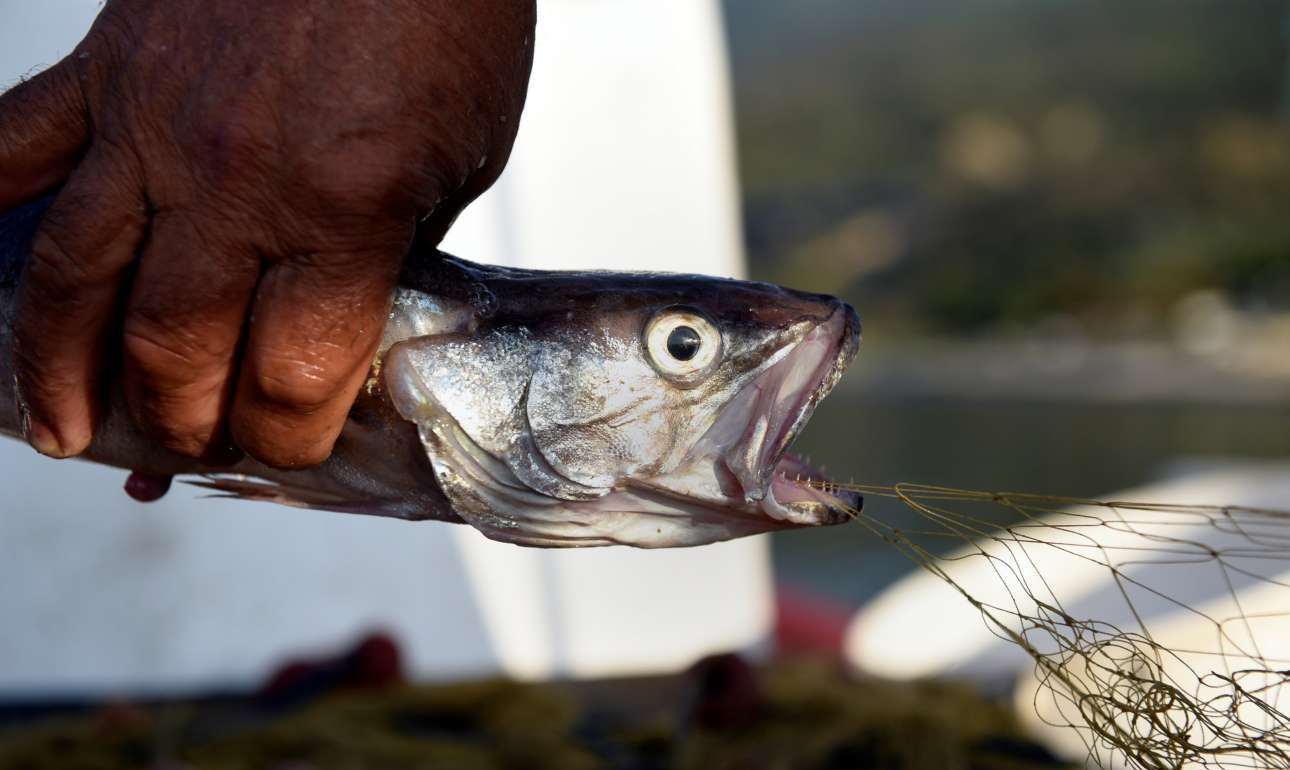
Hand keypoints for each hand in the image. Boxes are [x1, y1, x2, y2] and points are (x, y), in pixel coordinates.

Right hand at [0, 0, 533, 466]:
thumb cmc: (445, 22)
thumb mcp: (461, 160)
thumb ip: (394, 251)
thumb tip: (343, 328)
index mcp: (345, 211)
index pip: (292, 376)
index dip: (287, 437)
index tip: (287, 447)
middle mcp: (235, 180)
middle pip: (174, 349)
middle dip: (181, 421)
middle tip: (190, 441)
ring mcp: (154, 122)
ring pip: (74, 279)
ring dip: (56, 370)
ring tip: (56, 431)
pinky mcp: (107, 66)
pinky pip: (13, 148)